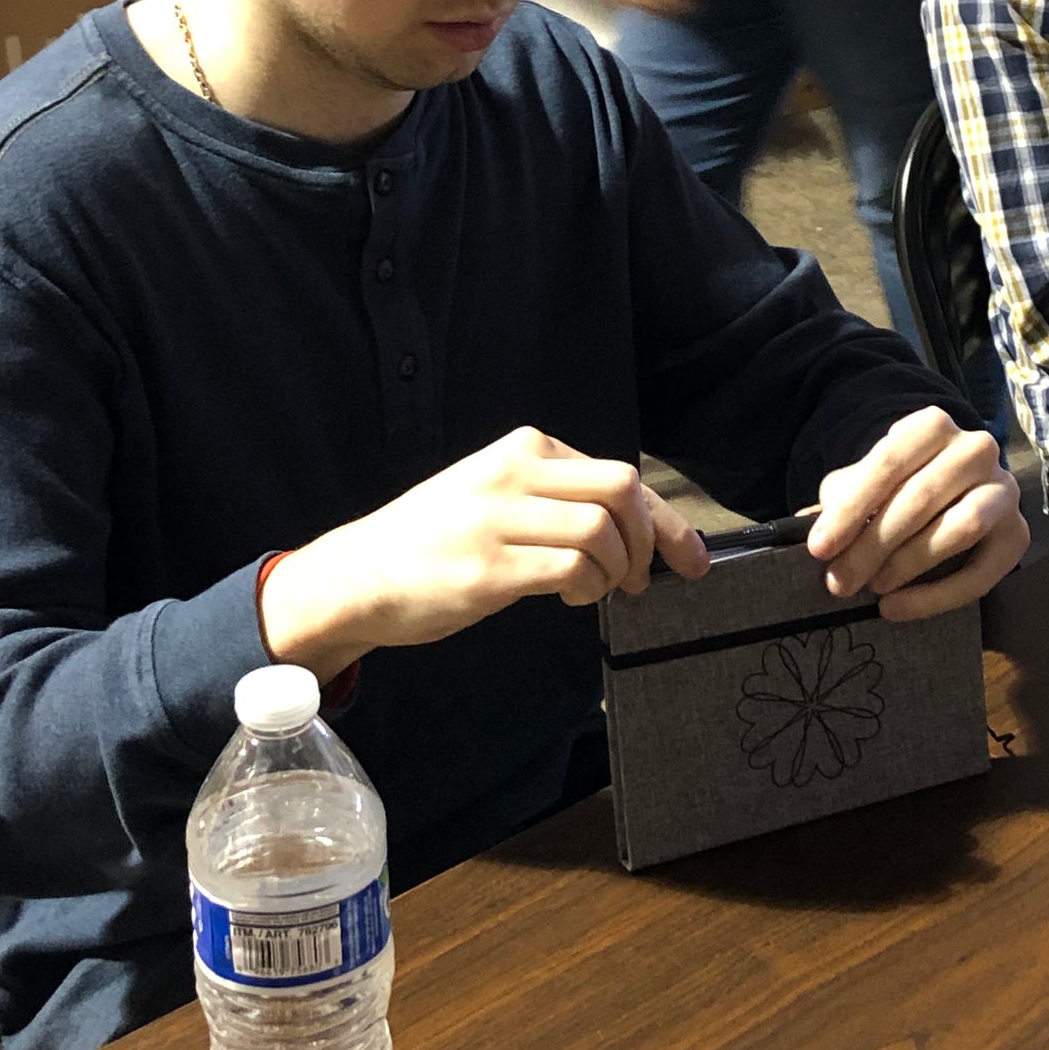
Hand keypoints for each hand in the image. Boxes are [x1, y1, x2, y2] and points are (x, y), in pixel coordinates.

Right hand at [261, 426, 709, 680]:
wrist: (359, 575)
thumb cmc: (434, 539)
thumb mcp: (493, 490)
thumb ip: (553, 493)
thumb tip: (631, 523)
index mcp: (521, 450)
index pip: (616, 472)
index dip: (664, 520)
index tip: (690, 556)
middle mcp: (512, 474)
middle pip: (621, 488)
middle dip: (651, 538)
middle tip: (643, 578)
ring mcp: (498, 520)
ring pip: (601, 530)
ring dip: (616, 571)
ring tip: (596, 592)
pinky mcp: (488, 569)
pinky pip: (570, 571)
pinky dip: (588, 590)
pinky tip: (572, 599)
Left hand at [807, 408, 1025, 620]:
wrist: (953, 488)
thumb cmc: (899, 484)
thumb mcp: (866, 481)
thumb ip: (842, 499)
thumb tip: (811, 531)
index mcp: (933, 425)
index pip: (888, 463)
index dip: (851, 508)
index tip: (819, 548)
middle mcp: (976, 449)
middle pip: (921, 498)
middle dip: (873, 544)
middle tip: (839, 581)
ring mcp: (1003, 490)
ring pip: (961, 527)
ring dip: (910, 562)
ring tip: (874, 588)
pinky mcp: (1017, 534)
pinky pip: (983, 572)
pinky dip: (937, 596)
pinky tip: (897, 608)